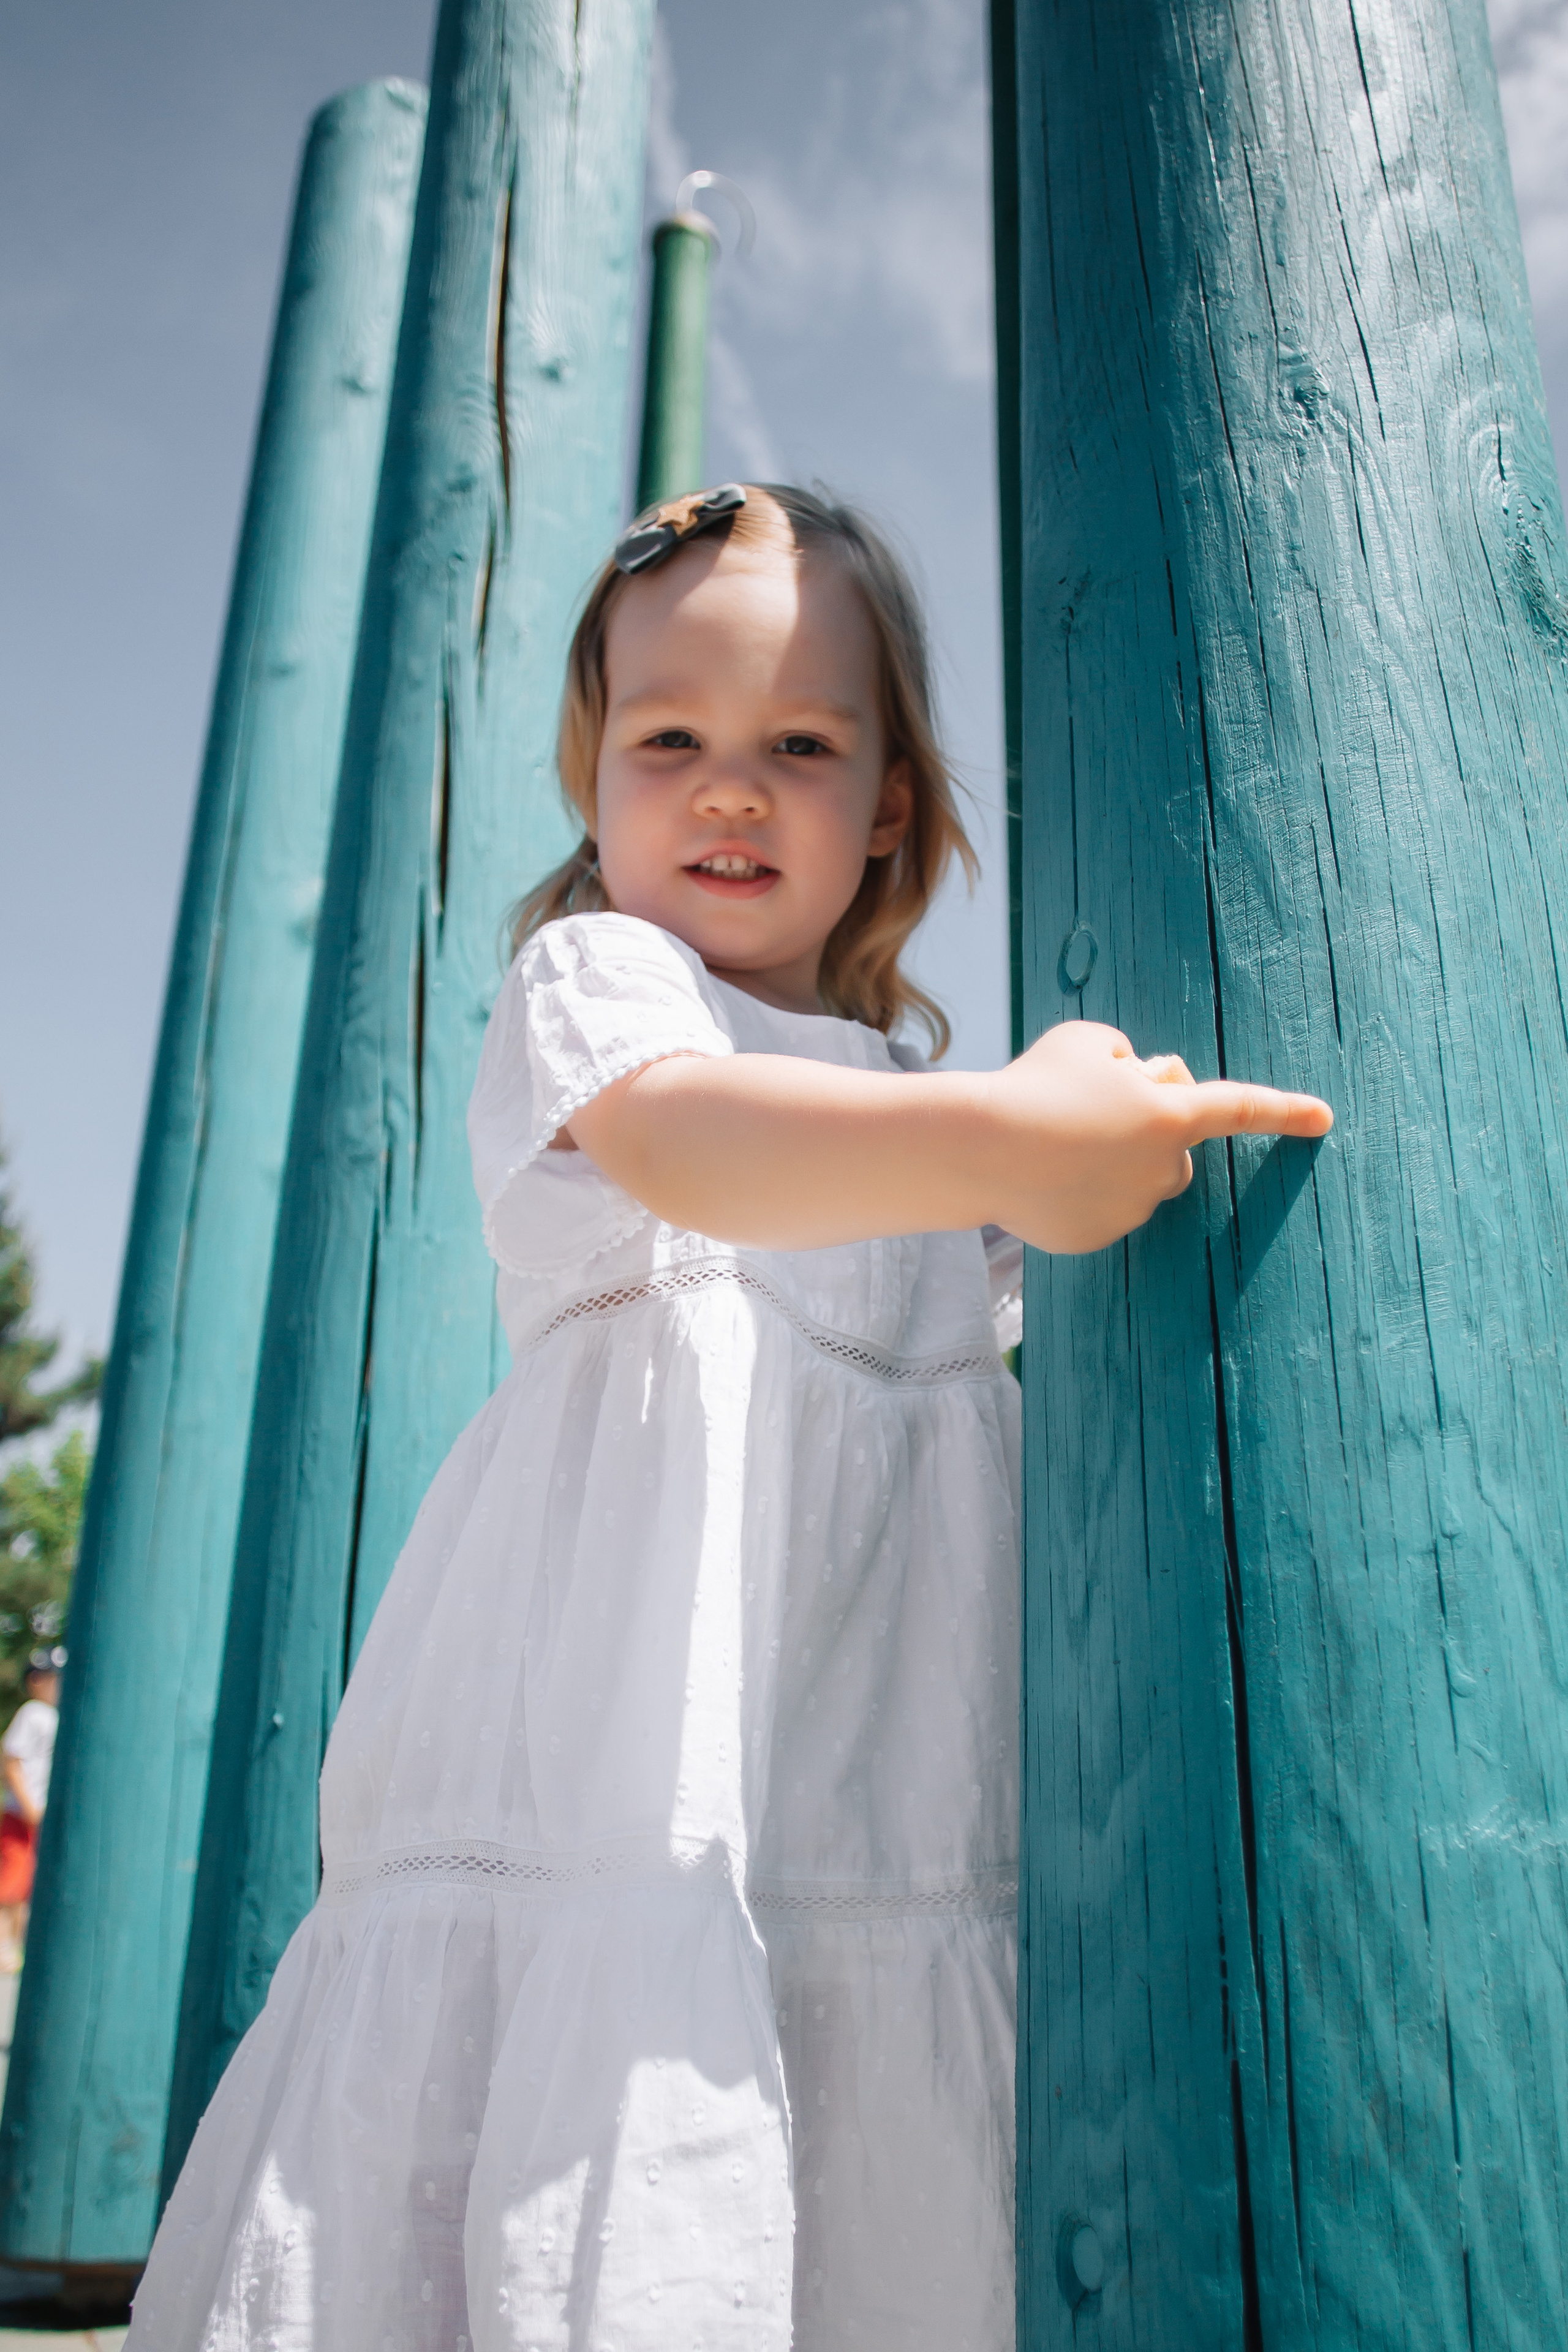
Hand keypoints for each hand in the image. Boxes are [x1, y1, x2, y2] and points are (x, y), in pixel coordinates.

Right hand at [982, 1021, 1332, 1253]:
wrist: (979, 1147)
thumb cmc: (1034, 1082)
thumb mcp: (1085, 1041)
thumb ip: (1127, 1058)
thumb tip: (1143, 1082)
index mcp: (1170, 1114)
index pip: (1240, 1108)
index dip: (1285, 1111)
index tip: (1325, 1118)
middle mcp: (1163, 1168)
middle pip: (1174, 1146)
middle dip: (1145, 1128)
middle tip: (1088, 1108)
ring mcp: (1131, 1209)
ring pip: (1134, 1179)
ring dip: (1105, 1157)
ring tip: (1051, 1140)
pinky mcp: (1096, 1237)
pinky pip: (1098, 1208)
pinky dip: (1076, 1191)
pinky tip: (1040, 1176)